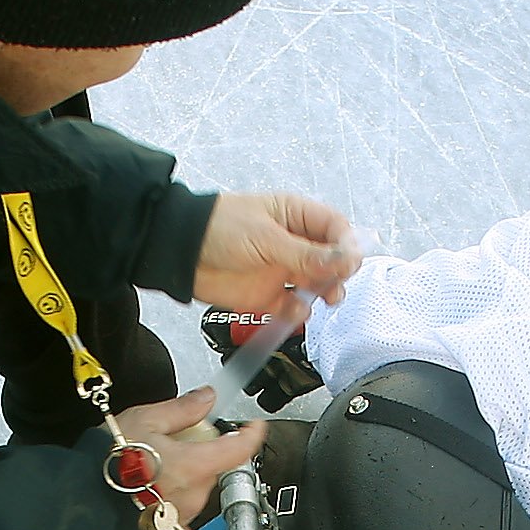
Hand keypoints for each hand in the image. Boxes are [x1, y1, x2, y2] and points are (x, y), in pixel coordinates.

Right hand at [116, 387, 263, 529]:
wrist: (86, 504)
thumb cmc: (110, 466)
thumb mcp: (145, 421)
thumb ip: (183, 409)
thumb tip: (206, 398)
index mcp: (196, 466)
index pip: (242, 448)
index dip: (252, 432)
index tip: (252, 424)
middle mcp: (196, 494)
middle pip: (214, 465)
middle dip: (200, 451)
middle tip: (171, 441)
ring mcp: (184, 515)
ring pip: (196, 485)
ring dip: (183, 473)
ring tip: (150, 464)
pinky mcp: (169, 529)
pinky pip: (179, 505)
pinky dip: (170, 493)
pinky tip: (147, 487)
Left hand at [192, 190, 360, 319]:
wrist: (178, 251)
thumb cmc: (216, 227)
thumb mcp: (266, 236)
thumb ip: (305, 253)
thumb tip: (343, 258)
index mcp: (294, 216)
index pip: (334, 228)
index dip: (347, 244)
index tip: (350, 260)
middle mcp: (291, 243)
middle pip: (331, 259)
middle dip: (339, 272)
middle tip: (338, 283)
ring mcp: (279, 269)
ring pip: (315, 285)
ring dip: (323, 293)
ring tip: (324, 298)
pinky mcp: (266, 295)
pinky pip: (291, 307)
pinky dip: (297, 313)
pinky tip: (295, 311)